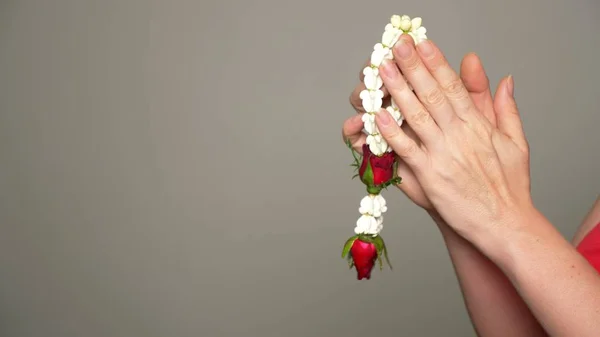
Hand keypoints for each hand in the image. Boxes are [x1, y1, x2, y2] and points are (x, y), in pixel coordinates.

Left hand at [372, 35, 531, 238]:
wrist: (505, 223)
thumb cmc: (511, 185)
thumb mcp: (516, 142)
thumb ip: (507, 109)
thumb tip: (506, 79)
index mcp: (478, 125)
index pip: (453, 86)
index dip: (436, 62)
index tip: (422, 44)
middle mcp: (459, 135)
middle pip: (431, 93)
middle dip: (412, 67)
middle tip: (396, 47)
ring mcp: (442, 155)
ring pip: (415, 116)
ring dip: (397, 91)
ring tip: (382, 70)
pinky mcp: (429, 177)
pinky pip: (406, 150)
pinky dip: (391, 132)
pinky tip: (377, 116)